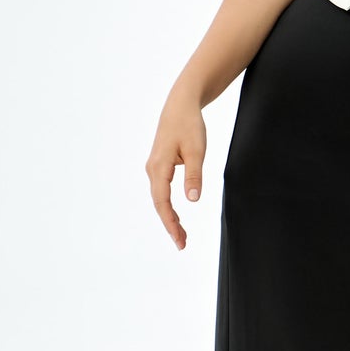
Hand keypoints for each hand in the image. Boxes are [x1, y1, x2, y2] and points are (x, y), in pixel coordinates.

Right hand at [146, 87, 206, 249]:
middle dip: (170, 225)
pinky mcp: (160, 166)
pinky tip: (177, 217)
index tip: (179, 240)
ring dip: (170, 217)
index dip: (171, 223)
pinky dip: (169, 206)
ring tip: (182, 236)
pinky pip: (162, 192)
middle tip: (182, 245)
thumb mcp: (197, 151)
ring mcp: (154, 168)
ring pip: (160, 199)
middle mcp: (152, 170)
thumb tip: (193, 200)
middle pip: (160, 204)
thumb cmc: (189, 126)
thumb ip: (194, 176)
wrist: (180, 106)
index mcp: (159, 167)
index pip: (163, 202)